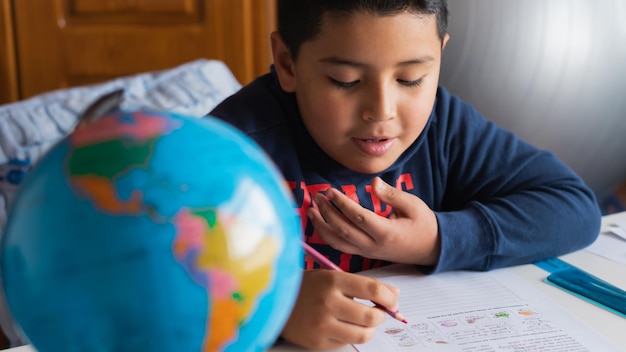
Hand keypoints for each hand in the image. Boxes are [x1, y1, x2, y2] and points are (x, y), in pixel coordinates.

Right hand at [280, 270, 399, 349]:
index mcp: (333, 281)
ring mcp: (322, 324)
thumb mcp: (333, 277)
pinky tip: (344, 326)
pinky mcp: (318, 342)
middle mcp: (328, 302)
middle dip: (381, 315)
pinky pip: (347, 342)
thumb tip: (394, 294)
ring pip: (363, 334)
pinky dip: (352, 335)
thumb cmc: (308, 288)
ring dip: (370, 329)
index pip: (373, 289)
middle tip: (379, 312)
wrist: (276, 302)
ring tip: (364, 322)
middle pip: (371, 316)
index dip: (389, 297)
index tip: (392, 300)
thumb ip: (363, 285)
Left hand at [307, 177, 439, 265]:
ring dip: (322, 227)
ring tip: (311, 210)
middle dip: (326, 213)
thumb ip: (392, 194)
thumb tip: (374, 182)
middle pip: (343, 231)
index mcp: (386, 233)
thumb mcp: (414, 205)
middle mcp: (374, 245)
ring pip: (338, 243)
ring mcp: (368, 252)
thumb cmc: (423, 224)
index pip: (358, 217)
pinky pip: (341, 247)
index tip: (331, 191)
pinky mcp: (365, 253)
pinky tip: (320, 223)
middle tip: (317, 197)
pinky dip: (327, 236)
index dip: (342, 204)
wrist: (432, 249)